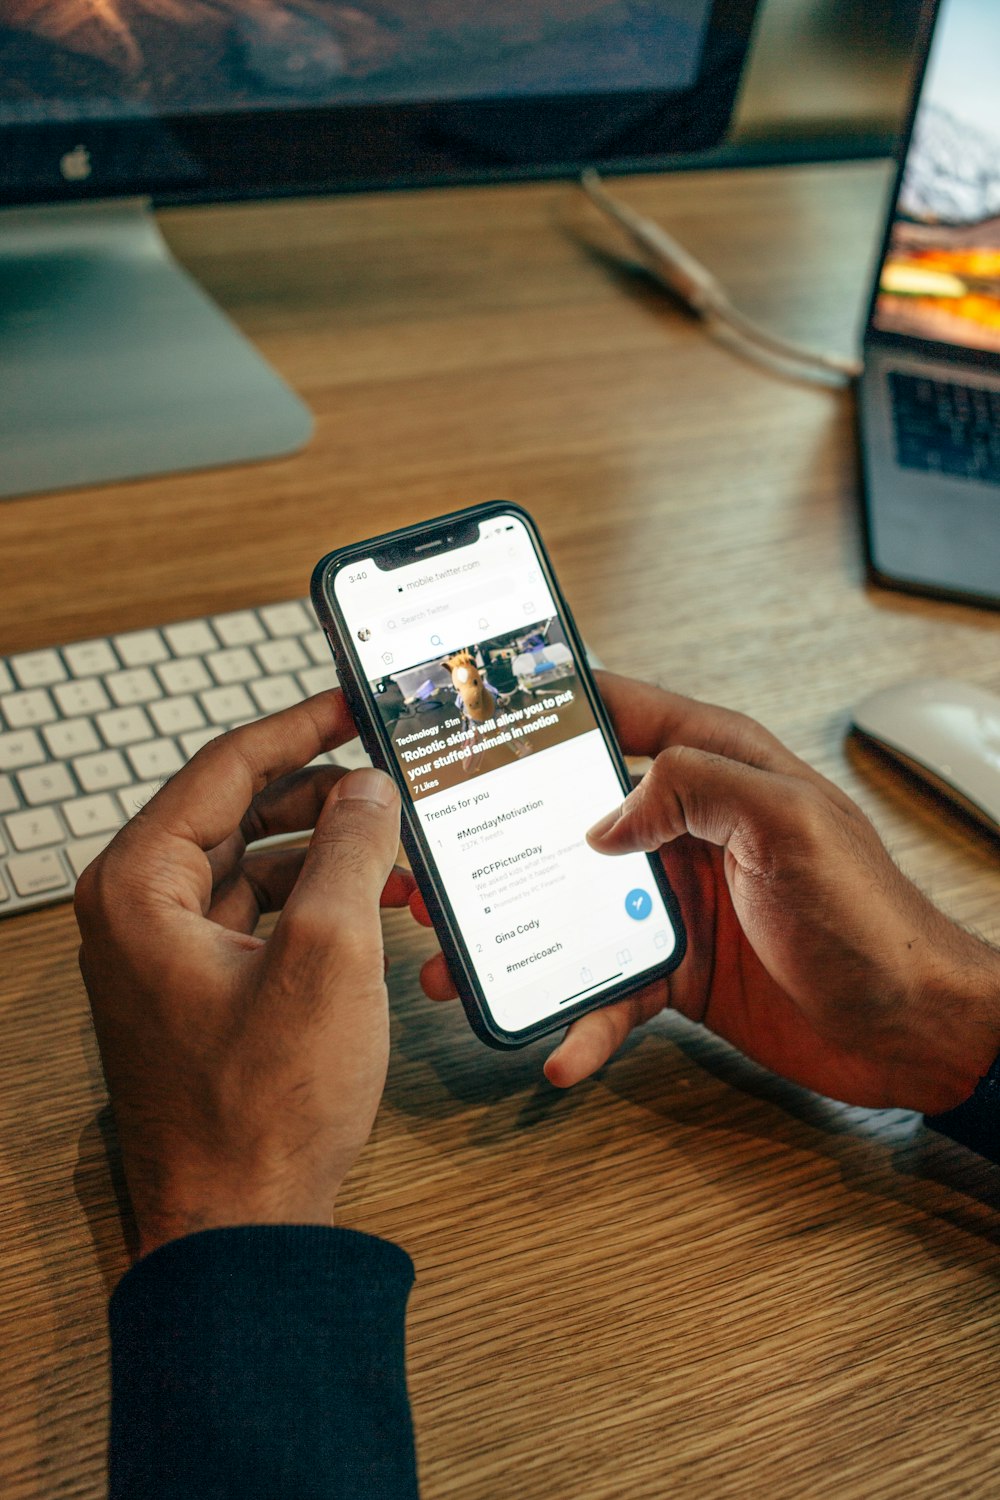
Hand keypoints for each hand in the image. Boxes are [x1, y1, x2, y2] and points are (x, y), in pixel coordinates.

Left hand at [76, 692, 412, 1259]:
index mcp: (139, 886)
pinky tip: (375, 905)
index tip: (354, 701)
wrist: (242, 1224)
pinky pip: (260, 915)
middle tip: (392, 777)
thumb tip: (370, 787)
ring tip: (399, 849)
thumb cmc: (267, 1104)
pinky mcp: (200, 990)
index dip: (299, 726)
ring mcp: (166, 955)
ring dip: (327, 852)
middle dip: (322, 795)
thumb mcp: (331, 953)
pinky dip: (316, 902)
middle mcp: (138, 912)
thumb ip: (352, 848)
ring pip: (254, 864)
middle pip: (239, 812)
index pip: (224, 768)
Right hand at [416, 673, 999, 1113]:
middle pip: (571, 820)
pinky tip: (562, 1046)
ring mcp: (678, 901)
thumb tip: (607, 814)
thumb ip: (697, 787)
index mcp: (718, 770)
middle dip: (497, 842)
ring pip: (572, 909)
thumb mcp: (790, 825)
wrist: (911, 1031)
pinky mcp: (680, 969)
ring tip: (459, 966)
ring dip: (516, 939)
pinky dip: (582, 1020)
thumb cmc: (872, 919)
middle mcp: (688, 829)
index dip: (552, 707)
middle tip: (434, 864)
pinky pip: (611, 989)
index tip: (480, 718)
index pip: (620, 714)